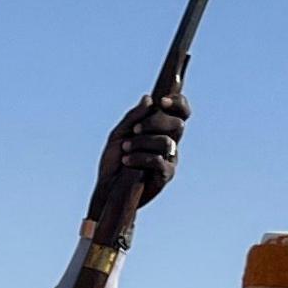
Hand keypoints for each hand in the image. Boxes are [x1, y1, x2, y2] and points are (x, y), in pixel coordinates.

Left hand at [99, 96, 186, 210]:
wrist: (107, 188)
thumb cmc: (114, 160)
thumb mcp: (119, 134)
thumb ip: (133, 117)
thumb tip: (149, 99)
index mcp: (161, 129)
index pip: (180, 112)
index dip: (178, 103)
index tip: (162, 101)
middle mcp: (169, 142)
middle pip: (178, 124)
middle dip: (156, 122)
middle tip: (136, 129)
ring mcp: (169, 159)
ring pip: (167, 142)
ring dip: (143, 142)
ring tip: (126, 148)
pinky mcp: (166, 175)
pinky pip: (160, 161)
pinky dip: (141, 158)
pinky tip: (127, 161)